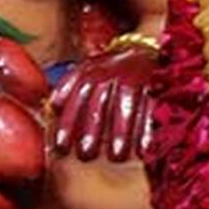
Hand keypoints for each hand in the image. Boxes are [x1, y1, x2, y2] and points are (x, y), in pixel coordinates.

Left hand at [47, 38, 158, 167]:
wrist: (144, 52)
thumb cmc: (109, 70)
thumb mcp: (88, 70)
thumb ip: (70, 85)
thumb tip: (53, 105)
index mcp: (92, 70)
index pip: (76, 97)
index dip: (68, 121)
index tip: (61, 146)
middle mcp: (113, 72)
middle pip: (99, 103)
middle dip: (91, 129)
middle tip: (85, 153)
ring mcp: (136, 78)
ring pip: (125, 106)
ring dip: (120, 132)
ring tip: (115, 156)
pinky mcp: (156, 85)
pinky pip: (151, 109)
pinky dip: (146, 130)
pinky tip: (142, 150)